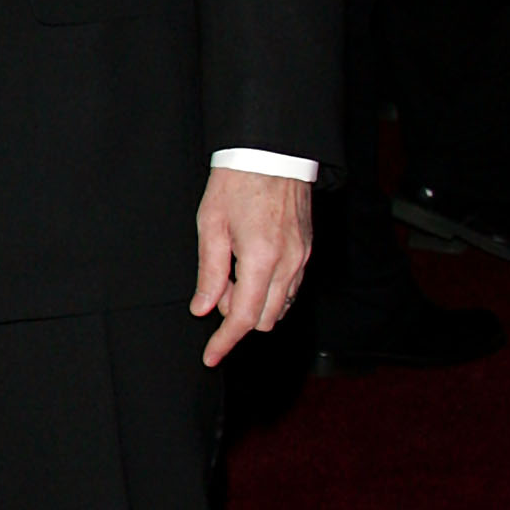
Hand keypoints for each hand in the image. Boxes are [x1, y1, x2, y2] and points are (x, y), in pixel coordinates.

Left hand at [191, 168, 311, 366]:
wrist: (270, 153)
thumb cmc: (236, 183)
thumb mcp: (210, 225)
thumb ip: (209, 272)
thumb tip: (202, 308)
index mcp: (260, 259)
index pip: (243, 318)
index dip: (225, 341)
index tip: (211, 356)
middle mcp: (288, 264)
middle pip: (264, 319)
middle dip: (236, 316)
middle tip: (215, 288)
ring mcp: (302, 258)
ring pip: (280, 306)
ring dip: (254, 303)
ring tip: (232, 272)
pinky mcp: (307, 250)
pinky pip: (290, 288)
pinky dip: (269, 291)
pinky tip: (251, 268)